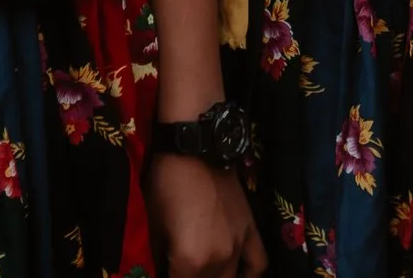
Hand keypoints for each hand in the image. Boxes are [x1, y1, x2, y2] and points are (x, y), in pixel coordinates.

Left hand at [152, 154, 266, 277]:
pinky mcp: (251, 230)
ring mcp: (239, 246)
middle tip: (182, 270)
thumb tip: (165, 269)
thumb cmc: (165, 186)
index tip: (166, 272)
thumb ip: (162, 259)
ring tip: (203, 274)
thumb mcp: (154, 227)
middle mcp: (219, 260)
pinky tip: (239, 276)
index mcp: (190, 261)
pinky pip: (258, 263)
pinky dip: (248, 275)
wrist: (195, 148)